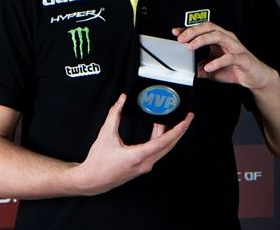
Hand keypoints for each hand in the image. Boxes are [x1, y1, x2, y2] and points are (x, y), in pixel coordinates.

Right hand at [73, 93, 192, 195]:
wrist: (93, 179)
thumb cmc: (99, 161)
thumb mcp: (106, 134)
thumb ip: (114, 114)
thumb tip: (121, 100)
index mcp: (139, 156)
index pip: (164, 141)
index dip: (177, 130)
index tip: (186, 120)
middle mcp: (145, 163)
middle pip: (169, 145)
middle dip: (179, 130)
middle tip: (187, 117)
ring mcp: (145, 166)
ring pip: (163, 148)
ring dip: (168, 133)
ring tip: (170, 118)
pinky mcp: (142, 166)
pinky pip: (157, 151)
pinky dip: (160, 139)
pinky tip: (158, 129)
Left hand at [173, 23, 276, 90]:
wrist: (255, 77)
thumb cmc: (234, 69)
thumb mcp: (213, 67)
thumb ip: (200, 65)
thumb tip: (187, 69)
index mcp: (220, 38)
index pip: (203, 28)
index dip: (189, 29)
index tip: (175, 32)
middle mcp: (228, 38)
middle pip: (210, 27)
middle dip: (194, 31)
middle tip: (181, 38)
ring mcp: (235, 47)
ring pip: (218, 36)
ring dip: (202, 39)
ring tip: (190, 46)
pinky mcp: (242, 58)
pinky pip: (229, 57)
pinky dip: (217, 62)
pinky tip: (208, 67)